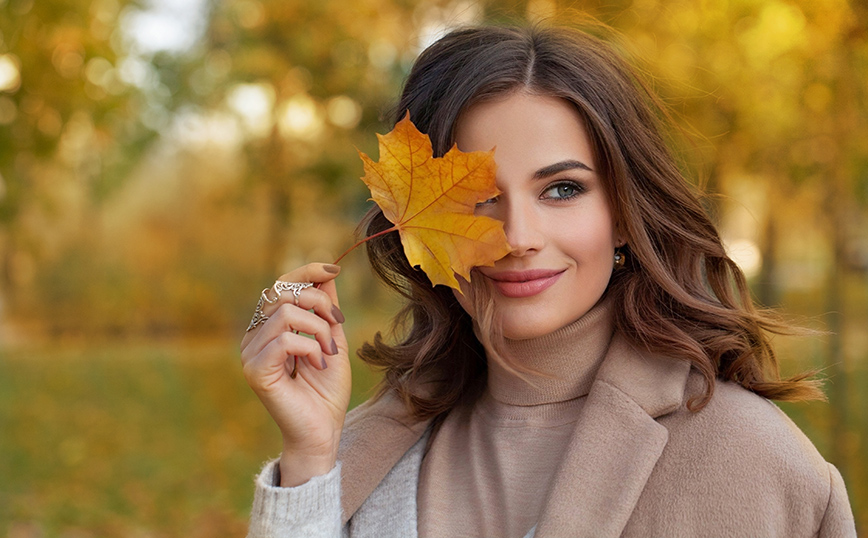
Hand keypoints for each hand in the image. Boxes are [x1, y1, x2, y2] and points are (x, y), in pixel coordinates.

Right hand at [240, 263, 350, 485]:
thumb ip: (326, 307)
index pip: (281, 284)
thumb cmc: (326, 390)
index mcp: (269, 327)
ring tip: (328, 352)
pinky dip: (310, 348)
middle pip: (284, 292)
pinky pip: (285, 340)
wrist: (323, 431)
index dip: (307, 270)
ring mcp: (250, 353)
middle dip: (320, 304)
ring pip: (287, 313)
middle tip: (336, 330)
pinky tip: (317, 364)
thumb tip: (327, 270)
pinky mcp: (255, 370)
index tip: (334, 270)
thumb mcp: (333, 338)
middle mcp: (254, 336)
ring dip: (319, 330)